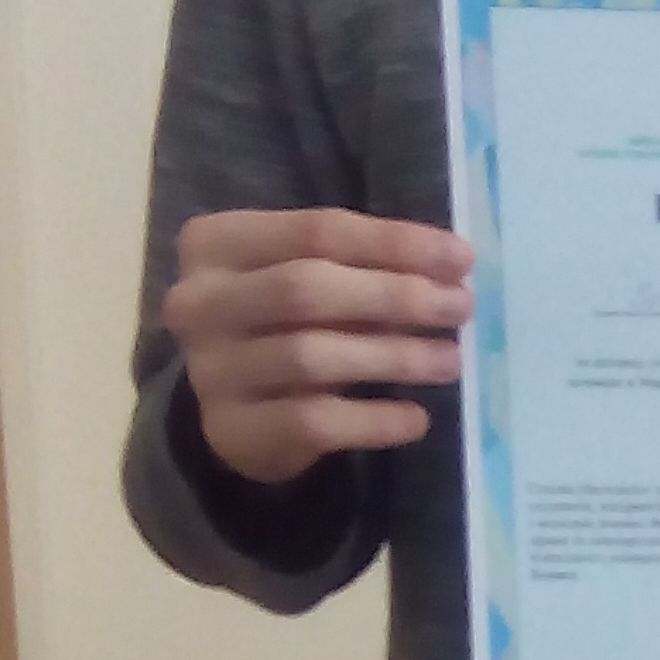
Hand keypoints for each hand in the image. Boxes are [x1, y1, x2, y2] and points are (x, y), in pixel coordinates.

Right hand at [164, 207, 473, 482]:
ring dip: (393, 356)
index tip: (461, 259)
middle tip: (460, 308)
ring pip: (310, 355)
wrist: (234, 410)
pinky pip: (311, 422)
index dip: (395, 243)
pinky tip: (415, 419)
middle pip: (306, 288)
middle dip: (395, 296)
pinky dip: (372, 420)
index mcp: (215, 243)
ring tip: (449, 361)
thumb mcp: (309, 278)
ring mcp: (209, 369)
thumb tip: (449, 270)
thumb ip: (361, 266)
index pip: (317, 230)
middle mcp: (199, 302)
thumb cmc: (282, 324)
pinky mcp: (230, 430)